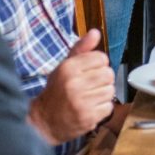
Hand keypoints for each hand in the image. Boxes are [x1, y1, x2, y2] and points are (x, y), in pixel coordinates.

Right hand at [28, 29, 115, 144]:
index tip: (90, 71)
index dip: (98, 65)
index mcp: (68, 68)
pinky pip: (108, 107)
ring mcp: (81, 102)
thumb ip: (82, 48)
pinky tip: (90, 108)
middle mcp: (74, 84)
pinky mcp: (88, 117)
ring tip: (89, 97)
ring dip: (103, 94)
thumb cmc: (57, 91)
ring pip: (110, 90)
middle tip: (90, 86)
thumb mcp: (65, 66)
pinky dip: (102, 108)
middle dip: (102, 80)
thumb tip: (95, 33)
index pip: (101, 58)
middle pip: (108, 74)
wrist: (45, 121)